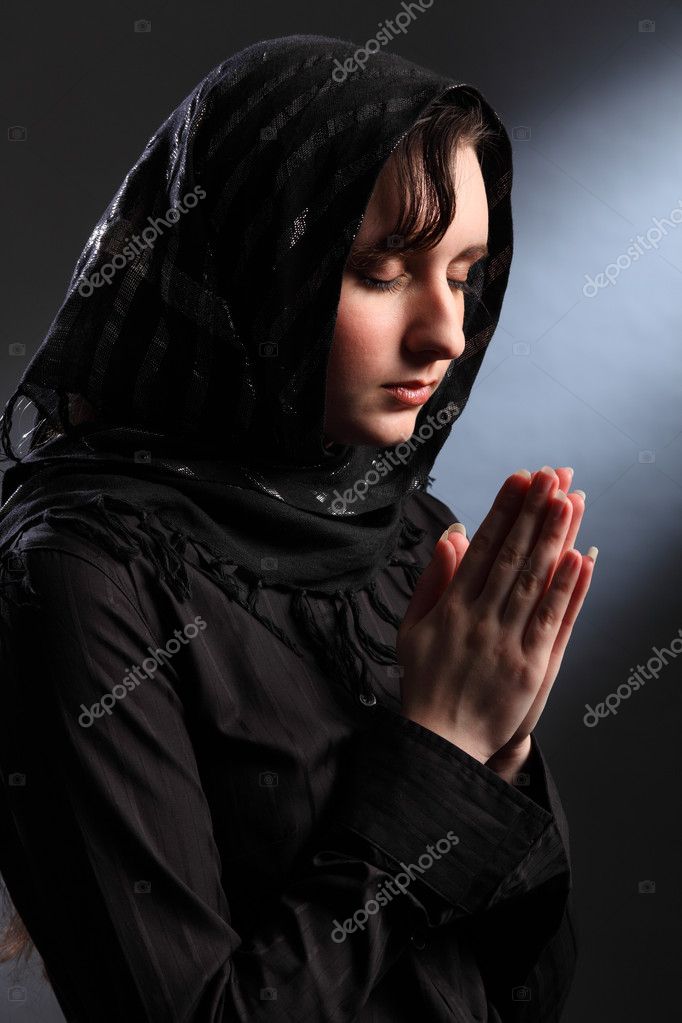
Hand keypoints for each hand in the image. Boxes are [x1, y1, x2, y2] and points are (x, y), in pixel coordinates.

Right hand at [396, 467, 595, 761]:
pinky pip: (552, 620)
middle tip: (550, 475)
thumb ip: (431, 581)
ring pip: (535, 580)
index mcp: (451, 607)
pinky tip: (580, 556)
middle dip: (532, 511)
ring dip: (554, 537)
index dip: (503, 510)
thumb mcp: (411, 629)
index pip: (482, 547)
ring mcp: (507, 641)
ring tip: (569, 500)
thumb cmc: (425, 684)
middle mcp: (479, 618)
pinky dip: (567, 588)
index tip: (518, 479)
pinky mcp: (530, 666)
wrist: (440, 741)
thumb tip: (451, 538)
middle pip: (512, 554)